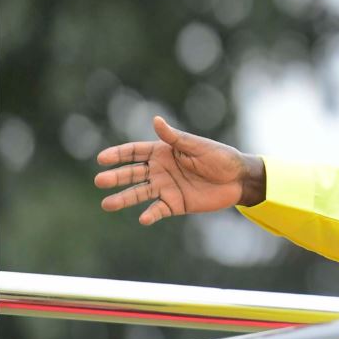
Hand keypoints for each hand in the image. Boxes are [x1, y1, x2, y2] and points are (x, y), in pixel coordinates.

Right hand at [94, 116, 265, 224]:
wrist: (238, 179)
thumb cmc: (220, 157)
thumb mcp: (197, 146)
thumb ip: (175, 138)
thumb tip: (155, 120)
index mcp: (163, 152)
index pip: (135, 152)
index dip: (118, 155)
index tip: (101, 159)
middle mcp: (160, 170)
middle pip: (132, 173)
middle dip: (115, 177)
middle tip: (100, 181)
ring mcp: (166, 187)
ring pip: (139, 193)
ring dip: (124, 198)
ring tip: (107, 204)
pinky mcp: (175, 203)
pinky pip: (158, 209)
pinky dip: (151, 214)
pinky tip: (144, 219)